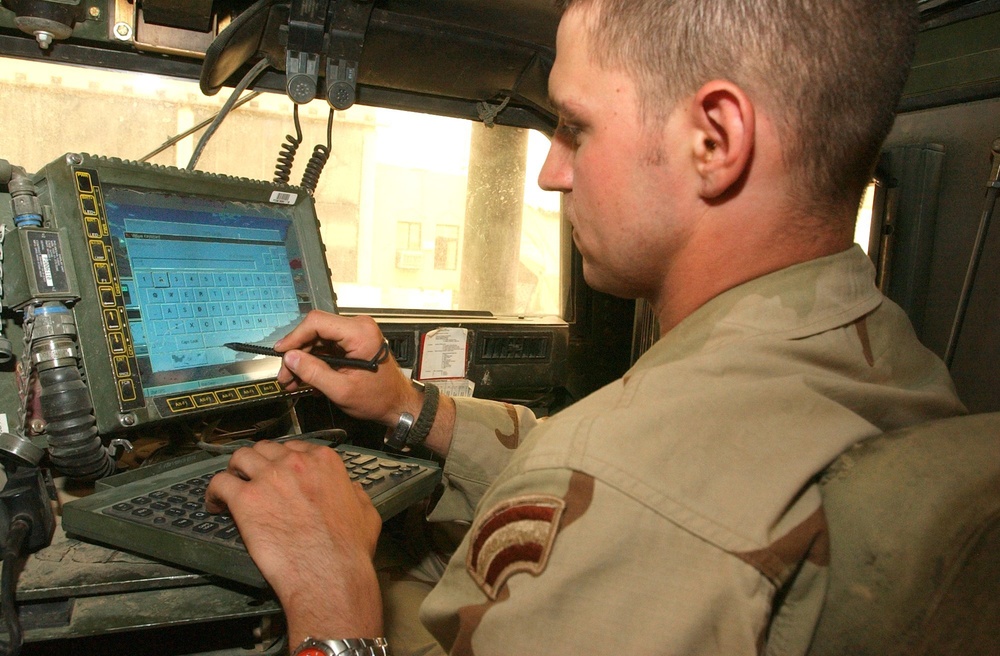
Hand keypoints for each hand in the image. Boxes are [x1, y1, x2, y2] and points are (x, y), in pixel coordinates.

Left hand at [205, 439, 382, 641]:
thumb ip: (356, 493)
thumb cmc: (349, 548)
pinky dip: (214, 493)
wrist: (329, 572)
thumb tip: (352, 489)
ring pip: (239, 458)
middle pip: (264, 449)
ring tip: (231, 487)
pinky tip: (215, 505)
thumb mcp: (366, 513)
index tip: (278, 474)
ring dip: (234, 471)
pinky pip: (219, 483)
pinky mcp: (246, 499)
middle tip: (252, 480)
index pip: (294, 448)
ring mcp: (268, 477)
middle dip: (257, 463)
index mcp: (323, 461)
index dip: (283, 461)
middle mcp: (294, 461)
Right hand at [275, 312, 420, 426]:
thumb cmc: (379, 398)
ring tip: (291, 381)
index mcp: (360, 333)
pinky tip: (304, 379)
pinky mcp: (351, 343)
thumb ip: (314, 373)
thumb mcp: (342, 390)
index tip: (281, 353)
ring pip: (317, 340)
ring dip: (302, 361)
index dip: (295, 337)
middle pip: (315, 331)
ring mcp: (354, 334)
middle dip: (297, 354)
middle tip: (284, 376)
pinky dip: (313, 363)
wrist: (397, 404)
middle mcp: (358, 327)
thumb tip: (290, 358)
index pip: (317, 322)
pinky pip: (325, 348)